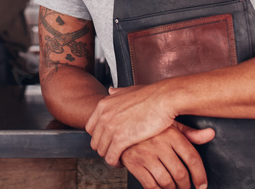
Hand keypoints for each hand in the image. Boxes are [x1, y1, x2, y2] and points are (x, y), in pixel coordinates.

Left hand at [87, 84, 205, 167]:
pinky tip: (123, 163)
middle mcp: (104, 116)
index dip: (99, 137)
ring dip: (110, 157)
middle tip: (114, 152)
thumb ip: (117, 93)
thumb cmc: (151, 95)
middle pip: (95, 141)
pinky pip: (111, 157)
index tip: (108, 141)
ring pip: (102, 151)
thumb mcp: (129, 90)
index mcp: (103, 105)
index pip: (90, 127)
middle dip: (104, 148)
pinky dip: (115, 162)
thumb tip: (111, 91)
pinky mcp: (121, 139)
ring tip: (120, 159)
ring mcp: (111, 128)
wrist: (163, 99)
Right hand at [120, 125, 214, 188]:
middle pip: (180, 173)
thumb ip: (190, 133)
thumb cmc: (148, 127)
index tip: (202, 184)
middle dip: (186, 186)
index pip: (192, 158)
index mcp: (171, 133)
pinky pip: (150, 185)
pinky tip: (161, 188)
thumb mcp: (169, 124)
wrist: (120, 124)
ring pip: (166, 181)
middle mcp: (159, 144)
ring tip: (174, 188)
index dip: (200, 175)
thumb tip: (211, 134)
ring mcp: (145, 154)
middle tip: (187, 187)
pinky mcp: (134, 164)